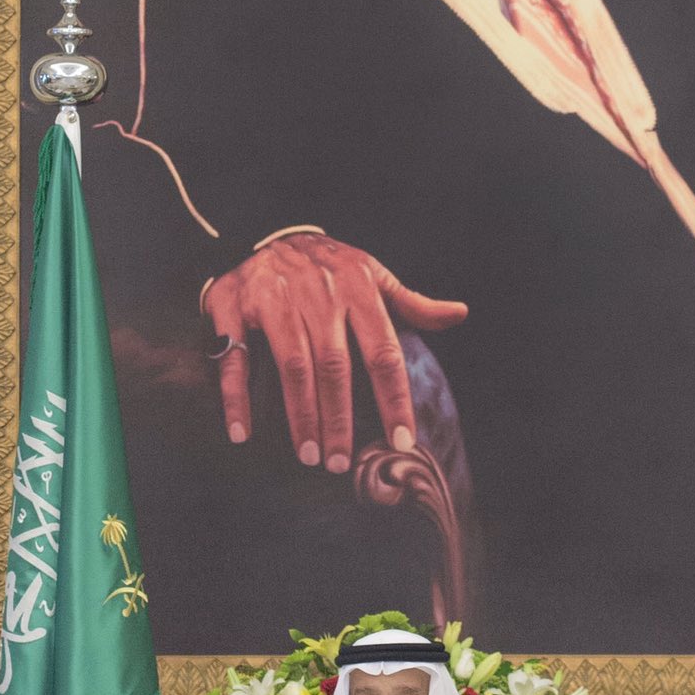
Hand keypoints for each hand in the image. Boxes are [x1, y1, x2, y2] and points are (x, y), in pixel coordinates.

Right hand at [203, 232, 466, 473]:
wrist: (264, 230)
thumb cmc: (328, 265)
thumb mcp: (372, 274)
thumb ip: (412, 303)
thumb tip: (459, 314)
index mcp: (358, 289)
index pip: (384, 352)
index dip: (394, 400)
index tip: (402, 442)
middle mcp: (319, 294)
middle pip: (335, 365)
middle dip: (339, 419)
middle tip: (339, 463)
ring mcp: (276, 299)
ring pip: (293, 365)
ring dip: (301, 414)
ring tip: (308, 455)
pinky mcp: (235, 306)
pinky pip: (236, 357)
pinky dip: (237, 396)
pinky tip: (242, 432)